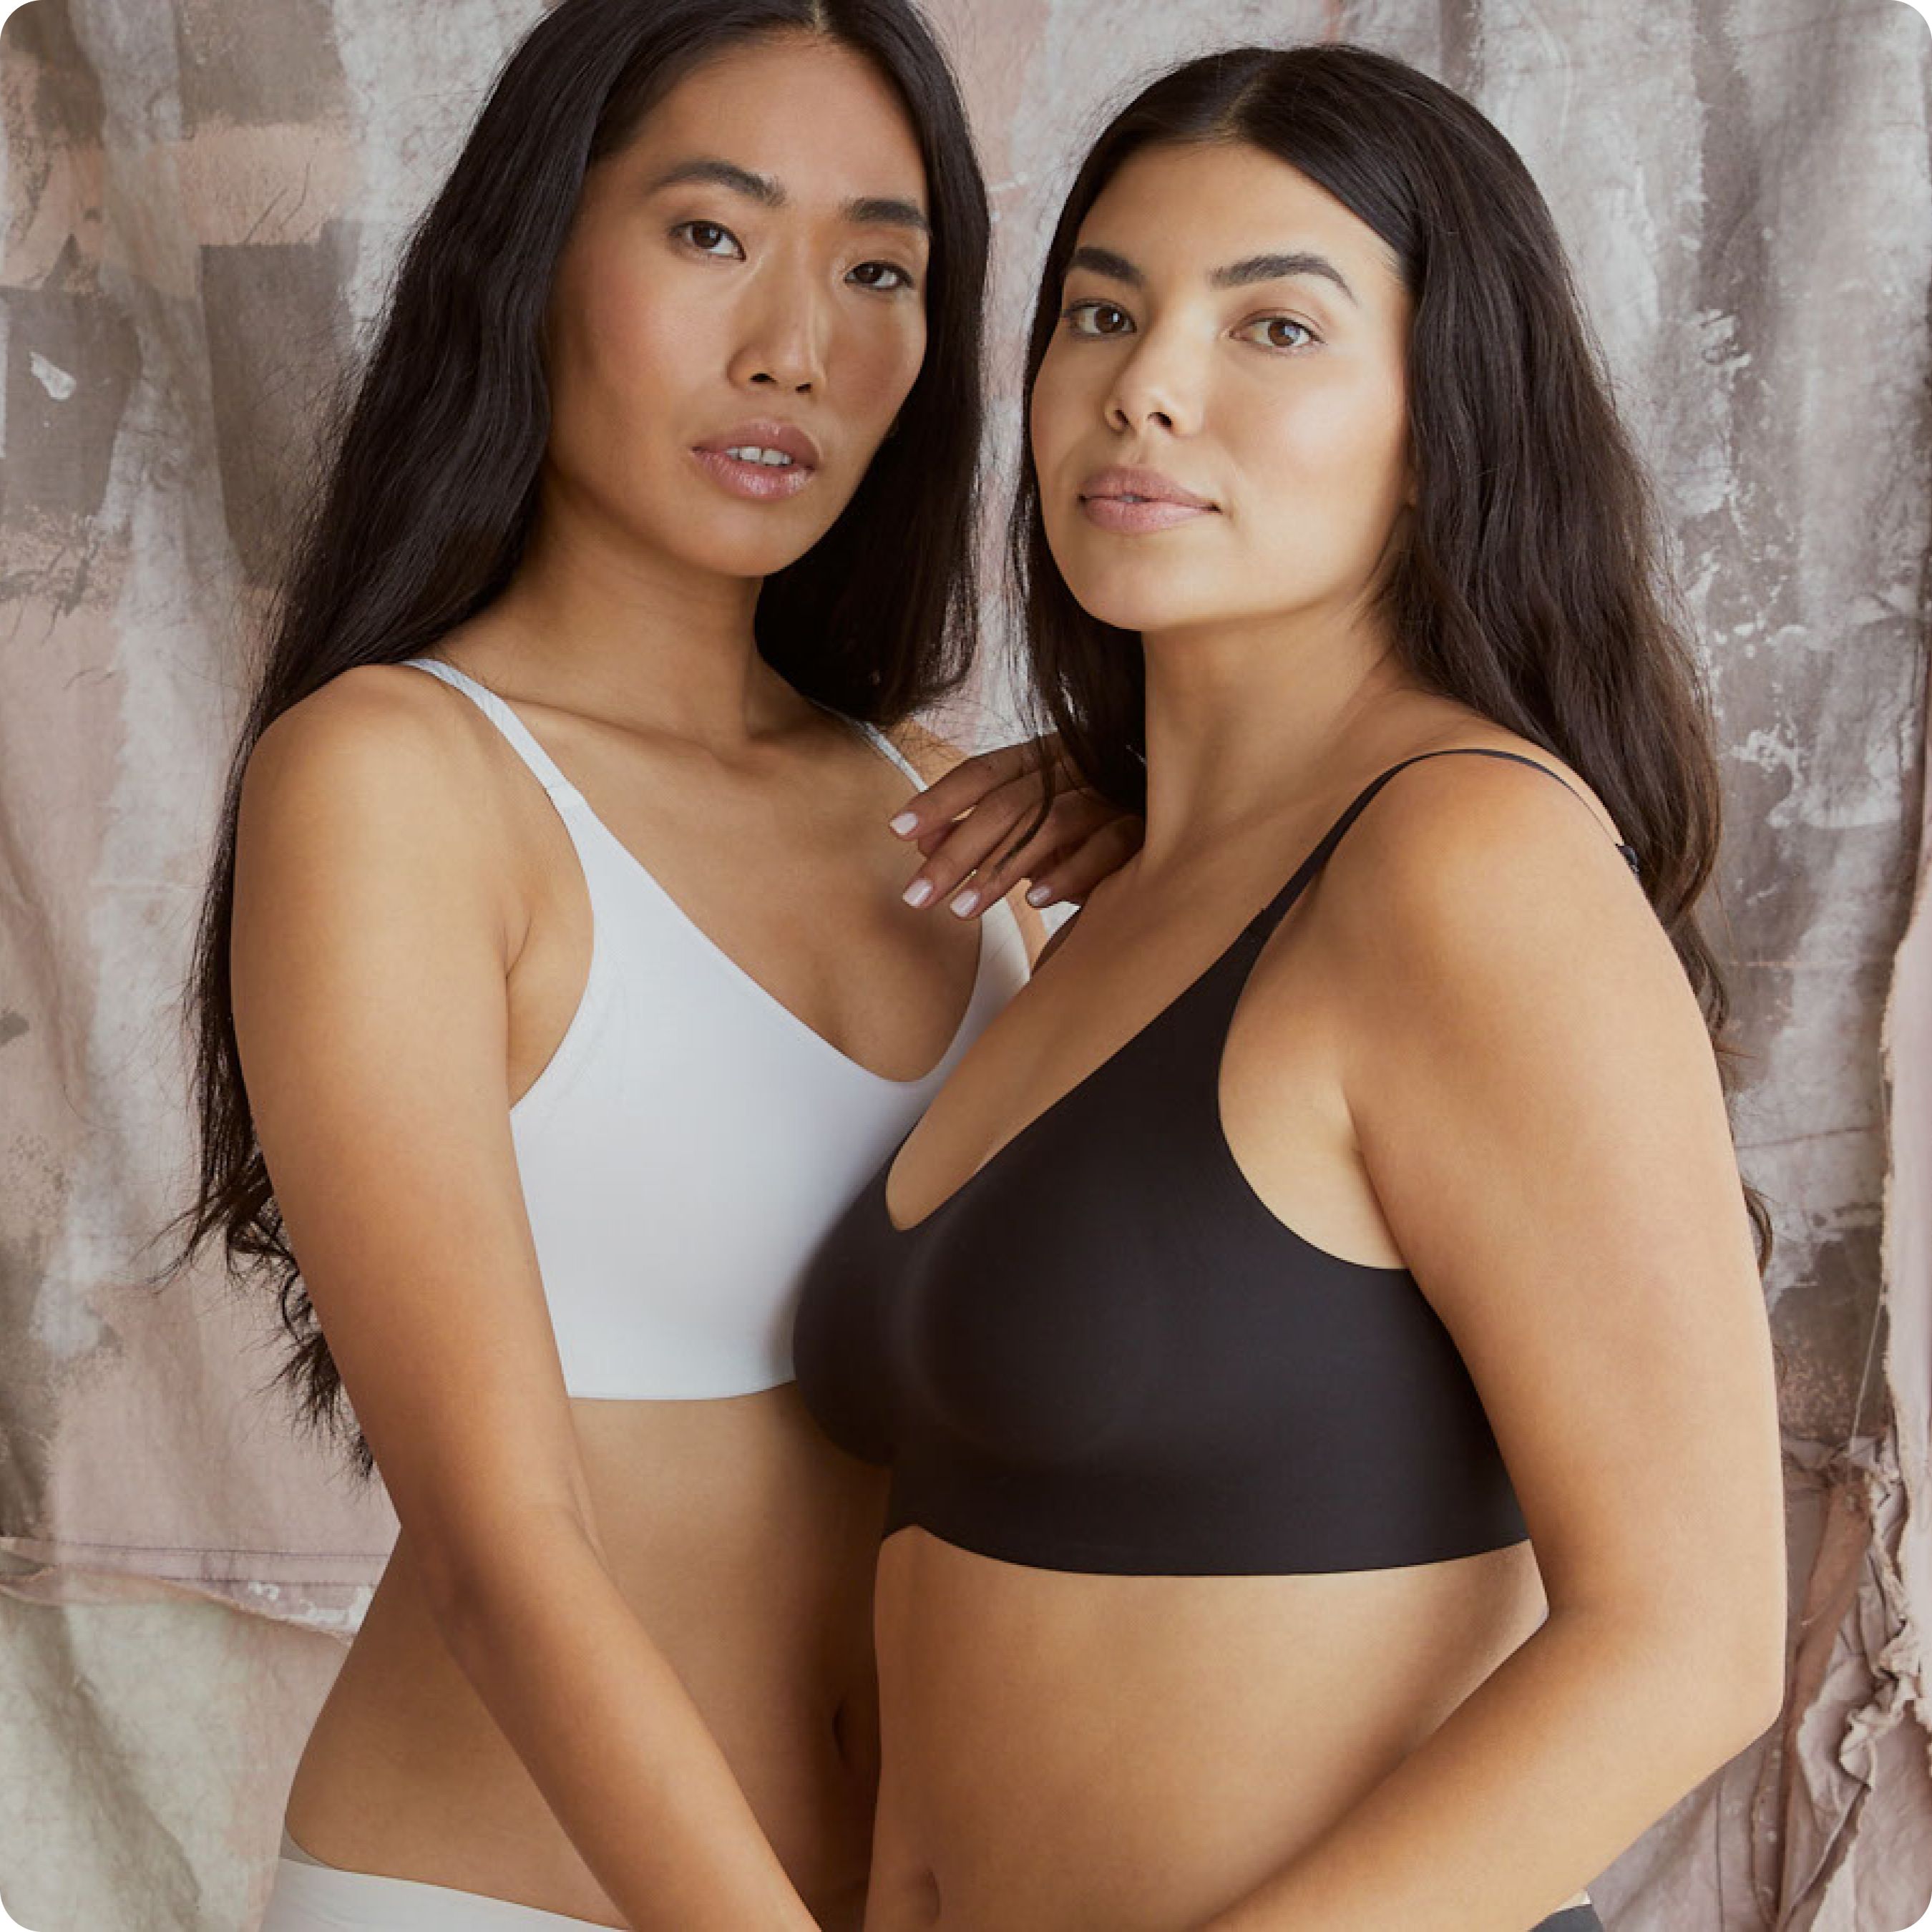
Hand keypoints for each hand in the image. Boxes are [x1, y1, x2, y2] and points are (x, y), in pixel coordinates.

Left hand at [889, 733, 1143, 917]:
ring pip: (1051, 824)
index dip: (938, 799)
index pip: (983, 772)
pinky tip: (1036, 903)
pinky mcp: (1144, 828)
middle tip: (916, 896)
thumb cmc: (1084, 827)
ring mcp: (1111, 794)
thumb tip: (916, 839)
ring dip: (1001, 871)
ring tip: (961, 910)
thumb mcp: (1024, 825)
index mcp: (1043, 756)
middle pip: (1007, 804)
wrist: (1170, 825)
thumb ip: (974, 828)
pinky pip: (1106, 847)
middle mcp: (1076, 766)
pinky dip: (1070, 873)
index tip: (896, 830)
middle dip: (956, 853)